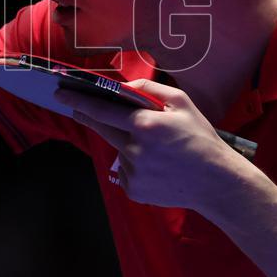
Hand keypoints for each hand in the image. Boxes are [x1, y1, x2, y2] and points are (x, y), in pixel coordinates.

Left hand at [53, 78, 243, 211]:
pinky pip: (126, 171)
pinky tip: (157, 167)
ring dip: (126, 144)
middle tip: (78, 109)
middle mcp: (134, 148)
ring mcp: (132, 172)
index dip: (78, 100)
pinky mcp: (133, 190)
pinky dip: (136, 166)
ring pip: (118, 150)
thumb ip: (149, 90)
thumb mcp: (182, 103)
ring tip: (157, 149)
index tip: (60, 94)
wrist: (216, 182)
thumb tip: (122, 87)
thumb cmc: (200, 138)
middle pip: (102, 128)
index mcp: (145, 124)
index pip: (102, 109)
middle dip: (87, 117)